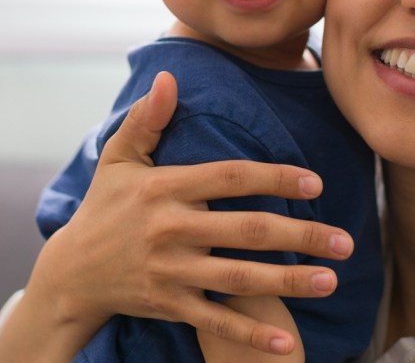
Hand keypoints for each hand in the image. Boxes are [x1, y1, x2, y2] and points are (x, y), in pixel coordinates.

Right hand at [23, 72, 354, 355]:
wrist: (70, 274)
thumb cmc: (103, 208)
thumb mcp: (118, 160)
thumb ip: (146, 120)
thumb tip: (169, 78)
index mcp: (164, 188)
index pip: (229, 178)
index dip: (274, 177)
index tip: (315, 182)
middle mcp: (169, 229)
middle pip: (246, 231)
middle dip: (300, 235)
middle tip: (344, 241)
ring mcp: (169, 271)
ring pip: (238, 278)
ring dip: (288, 282)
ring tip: (331, 280)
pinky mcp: (168, 305)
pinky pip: (215, 322)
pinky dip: (250, 335)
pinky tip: (286, 343)